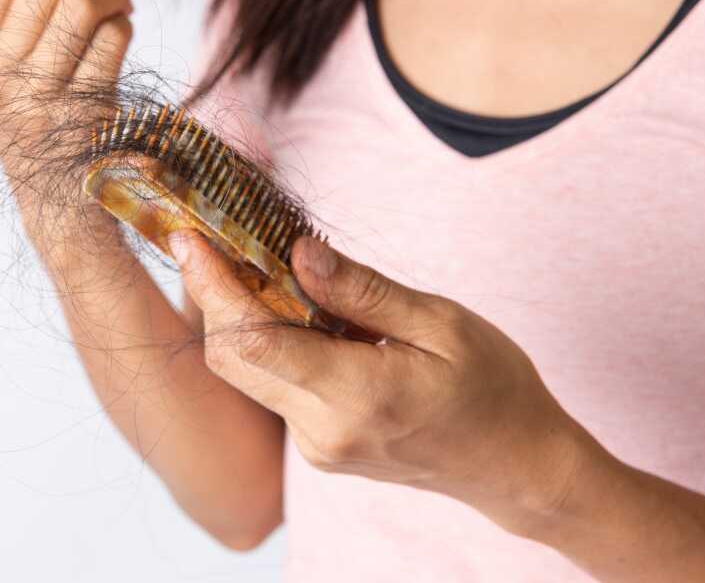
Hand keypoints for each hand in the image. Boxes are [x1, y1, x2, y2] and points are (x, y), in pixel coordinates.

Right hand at [0, 0, 132, 220]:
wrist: (59, 203)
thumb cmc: (39, 122)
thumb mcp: (3, 73)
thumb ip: (13, 14)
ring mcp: (38, 98)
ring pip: (80, 5)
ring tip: (118, 3)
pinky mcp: (83, 112)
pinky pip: (113, 38)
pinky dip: (124, 26)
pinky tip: (121, 34)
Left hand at [170, 229, 598, 533]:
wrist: (514, 465)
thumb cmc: (492, 387)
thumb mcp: (442, 324)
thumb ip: (363, 291)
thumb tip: (297, 252)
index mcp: (359, 395)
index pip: (257, 341)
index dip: (213, 286)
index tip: (191, 239)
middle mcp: (323, 430)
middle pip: (234, 359)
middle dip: (211, 296)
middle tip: (206, 239)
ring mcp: (316, 446)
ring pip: (248, 373)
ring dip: (239, 317)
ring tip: (248, 261)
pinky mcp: (317, 447)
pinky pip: (273, 387)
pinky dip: (269, 342)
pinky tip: (289, 306)